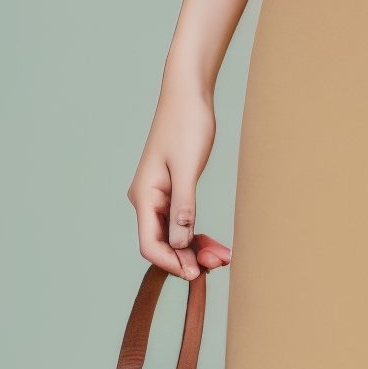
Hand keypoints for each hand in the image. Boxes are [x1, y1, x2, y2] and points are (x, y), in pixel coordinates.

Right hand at [129, 79, 232, 279]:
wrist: (189, 94)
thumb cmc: (187, 125)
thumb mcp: (188, 168)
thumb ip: (183, 207)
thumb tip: (179, 244)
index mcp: (144, 195)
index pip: (151, 244)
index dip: (172, 263)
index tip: (196, 274)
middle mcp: (146, 199)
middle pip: (163, 243)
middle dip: (188, 258)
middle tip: (219, 266)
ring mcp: (159, 195)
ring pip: (173, 234)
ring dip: (195, 248)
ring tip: (223, 258)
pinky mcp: (172, 189)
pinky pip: (181, 220)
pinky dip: (196, 233)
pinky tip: (215, 243)